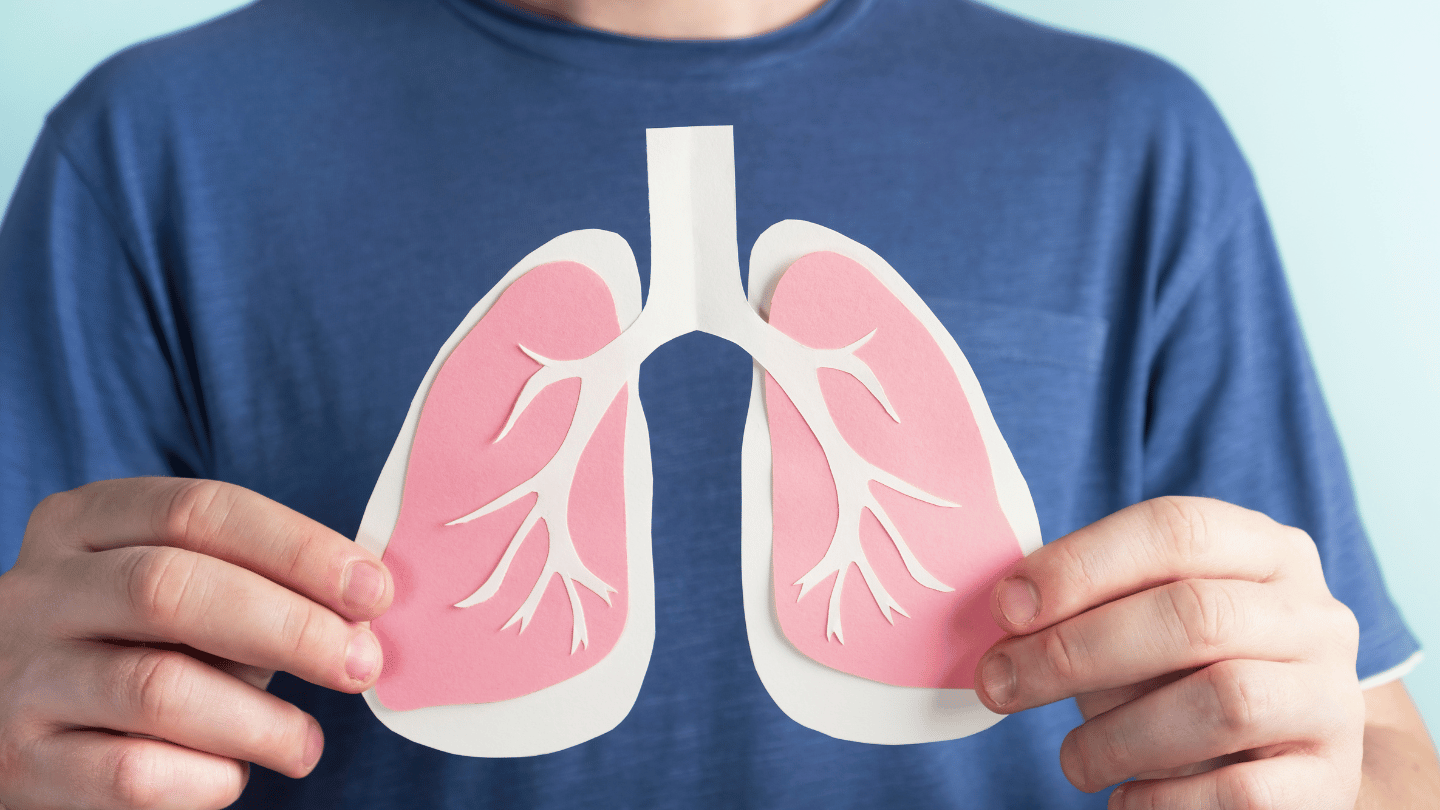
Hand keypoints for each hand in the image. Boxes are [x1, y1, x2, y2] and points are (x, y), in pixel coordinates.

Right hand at [0, 478, 392, 809]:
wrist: (13, 719)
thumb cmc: (131, 642)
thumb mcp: (174, 590)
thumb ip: (251, 586)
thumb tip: (361, 613)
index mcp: (83, 524)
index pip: (199, 510)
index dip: (298, 548)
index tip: (372, 590)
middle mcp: (39, 592)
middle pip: (172, 589)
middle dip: (289, 628)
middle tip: (361, 664)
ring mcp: (21, 678)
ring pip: (155, 688)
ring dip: (259, 722)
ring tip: (306, 744)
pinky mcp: (20, 765)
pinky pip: (131, 776)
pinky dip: (206, 779)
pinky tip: (234, 776)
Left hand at [974, 497, 1364, 808]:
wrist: (1286, 754)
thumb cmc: (1187, 669)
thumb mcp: (1148, 615)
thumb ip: (1091, 603)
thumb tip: (1008, 614)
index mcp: (1263, 549)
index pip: (1175, 529)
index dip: (1082, 564)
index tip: (1007, 608)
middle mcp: (1312, 614)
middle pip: (1193, 614)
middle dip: (1076, 651)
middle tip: (1002, 683)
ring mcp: (1331, 697)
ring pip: (1224, 701)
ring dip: (1120, 734)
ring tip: (1073, 759)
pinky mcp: (1332, 777)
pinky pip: (1243, 791)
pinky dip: (1166, 799)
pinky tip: (1125, 798)